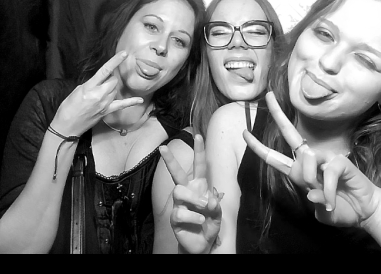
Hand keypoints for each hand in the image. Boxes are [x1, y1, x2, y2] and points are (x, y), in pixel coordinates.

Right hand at [51, 50, 143, 136]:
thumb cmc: (68, 107)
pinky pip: (122, 105)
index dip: (115, 61)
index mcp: (90, 87)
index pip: (105, 71)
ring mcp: (104, 104)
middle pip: (113, 81)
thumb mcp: (77, 91)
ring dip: (112, 88)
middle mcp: (99, 95)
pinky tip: (140, 100)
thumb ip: (91, 84)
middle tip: (101, 82)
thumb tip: (100, 80)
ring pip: (116, 90)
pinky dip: (131, 102)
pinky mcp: (106, 111)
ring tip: (102, 92)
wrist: (66, 126)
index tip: (124, 53)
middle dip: (110, 78)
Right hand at [159, 134, 222, 254]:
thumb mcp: (218, 214)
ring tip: (203, 209)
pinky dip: (194, 217)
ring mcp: (179, 204)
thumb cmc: (210, 224)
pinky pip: (180, 212)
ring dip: (194, 199)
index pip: (199, 166)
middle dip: (170, 160)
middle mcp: (188, 192)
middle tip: (162, 148)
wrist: (202, 244)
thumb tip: (210, 199)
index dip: (199, 151)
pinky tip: (200, 222)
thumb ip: (216, 206)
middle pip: (176, 173)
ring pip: (179, 191)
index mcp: (199, 186)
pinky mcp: (175, 218)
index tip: (198, 135)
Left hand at [242, 91, 380, 227]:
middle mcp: (310, 161)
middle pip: (290, 134)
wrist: (364, 211)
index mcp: (300, 172)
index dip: (259, 147)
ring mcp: (325, 158)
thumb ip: (311, 198)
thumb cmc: (340, 208)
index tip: (244, 134)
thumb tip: (310, 189)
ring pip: (305, 162)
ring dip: (313, 184)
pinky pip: (326, 172)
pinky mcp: (339, 160)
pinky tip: (333, 199)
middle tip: (267, 95)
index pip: (275, 158)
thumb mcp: (318, 209)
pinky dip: (327, 190)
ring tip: (326, 199)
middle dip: (278, 114)